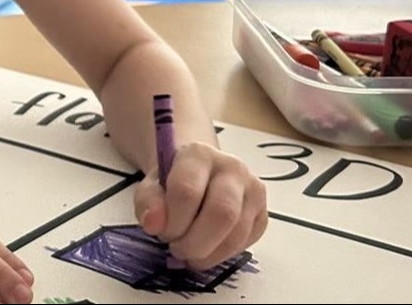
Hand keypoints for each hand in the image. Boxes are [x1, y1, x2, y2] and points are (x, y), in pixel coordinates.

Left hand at [134, 142, 267, 269]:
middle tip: (178, 249)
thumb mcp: (151, 187)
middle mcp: (233, 167)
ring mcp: (253, 190)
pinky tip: (208, 249)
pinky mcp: (263, 214)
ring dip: (208, 254)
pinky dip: (222, 256)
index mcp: (199, 154)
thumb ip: (148, 203)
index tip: (162, 232)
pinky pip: (246, 244)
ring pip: (236, 234)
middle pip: (222, 214)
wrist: (199, 176)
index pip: (187, 191)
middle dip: (195, 243)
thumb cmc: (172, 182)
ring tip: (190, 251)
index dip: (172, 221)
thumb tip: (154, 223)